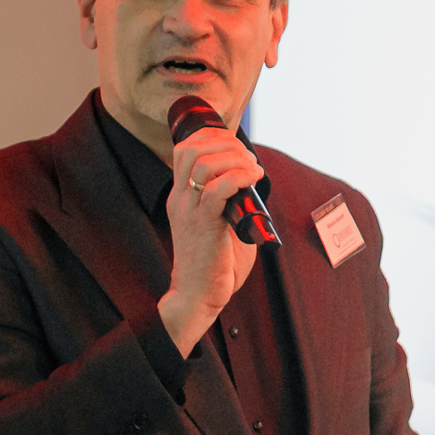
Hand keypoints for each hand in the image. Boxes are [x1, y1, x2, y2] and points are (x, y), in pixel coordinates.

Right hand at [158, 123, 267, 355]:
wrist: (197, 296)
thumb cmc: (213, 265)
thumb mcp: (217, 224)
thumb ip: (229, 202)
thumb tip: (254, 184)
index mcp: (181, 197)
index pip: (184, 149)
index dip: (212, 137)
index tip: (237, 147)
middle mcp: (181, 200)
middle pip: (192, 149)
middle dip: (225, 144)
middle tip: (248, 158)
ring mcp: (189, 212)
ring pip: (204, 164)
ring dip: (235, 158)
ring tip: (253, 168)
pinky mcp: (203, 226)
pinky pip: (217, 189)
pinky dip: (239, 177)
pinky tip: (254, 179)